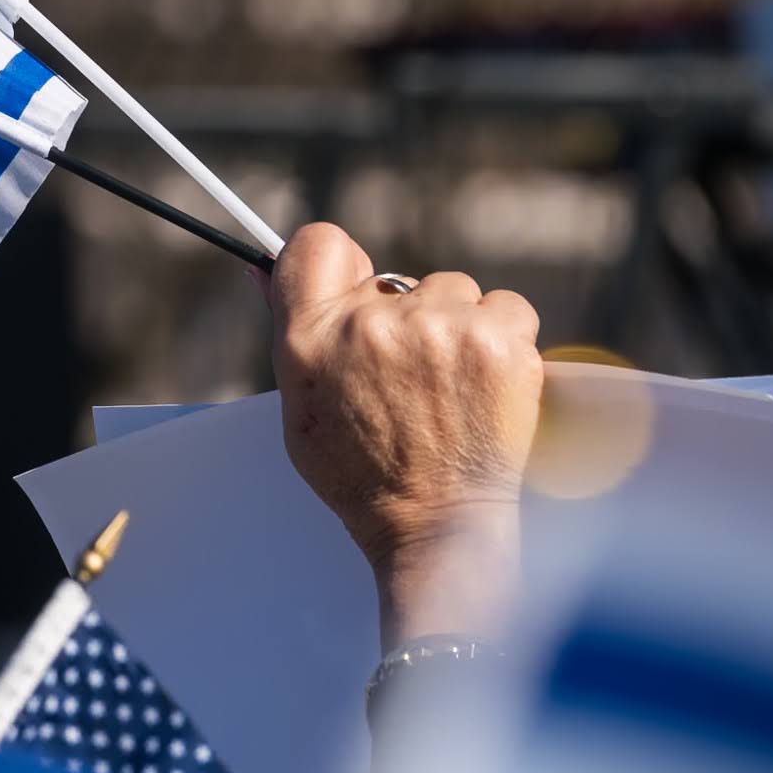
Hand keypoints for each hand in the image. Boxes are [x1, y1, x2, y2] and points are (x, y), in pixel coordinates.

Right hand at [267, 224, 543, 647]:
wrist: (440, 528)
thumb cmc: (366, 476)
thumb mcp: (303, 407)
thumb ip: (292, 333)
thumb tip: (268, 266)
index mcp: (311, 337)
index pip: (318, 244)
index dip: (339, 266)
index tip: (353, 290)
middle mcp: (371, 323)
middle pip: (393, 280)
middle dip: (402, 318)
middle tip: (408, 379)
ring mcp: (441, 328)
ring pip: (451, 290)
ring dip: (454, 327)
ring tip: (449, 388)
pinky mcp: (501, 341)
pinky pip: (505, 306)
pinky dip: (501, 337)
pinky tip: (485, 382)